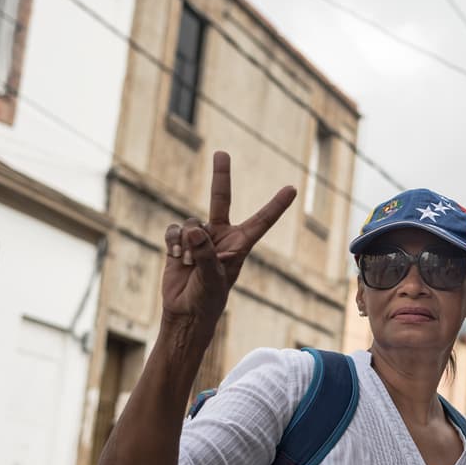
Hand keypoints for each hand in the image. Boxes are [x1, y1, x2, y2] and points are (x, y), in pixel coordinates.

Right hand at [161, 151, 295, 328]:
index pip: (262, 220)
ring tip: (190, 264)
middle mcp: (221, 235)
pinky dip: (173, 242)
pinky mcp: (180, 242)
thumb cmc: (208, 299)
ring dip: (187, 243)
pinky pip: (174, 230)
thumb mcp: (213, 279)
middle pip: (220, 199)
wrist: (185, 312)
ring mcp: (200, 237)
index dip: (276, 205)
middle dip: (220, 176)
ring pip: (191, 223)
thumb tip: (195, 230)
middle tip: (221, 152)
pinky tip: (177, 257)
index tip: (292, 188)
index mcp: (240, 244)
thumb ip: (207, 254)